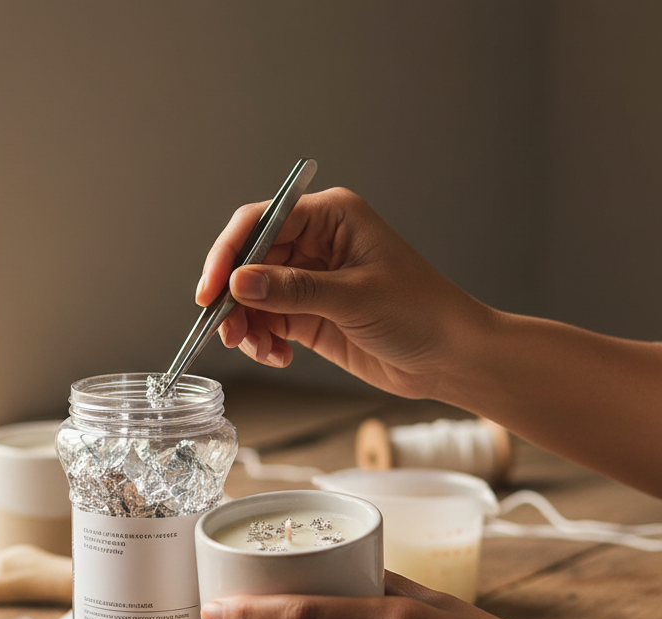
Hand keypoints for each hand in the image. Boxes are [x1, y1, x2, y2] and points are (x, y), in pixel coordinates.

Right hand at [197, 187, 490, 399]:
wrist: (450, 357)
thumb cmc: (423, 313)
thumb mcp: (354, 298)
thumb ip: (293, 290)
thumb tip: (238, 283)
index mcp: (332, 218)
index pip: (262, 222)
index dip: (229, 254)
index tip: (211, 291)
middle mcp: (317, 244)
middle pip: (249, 261)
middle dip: (233, 298)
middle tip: (226, 330)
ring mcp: (310, 281)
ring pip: (252, 296)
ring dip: (246, 325)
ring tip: (259, 350)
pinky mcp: (309, 315)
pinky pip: (267, 323)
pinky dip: (262, 341)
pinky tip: (278, 356)